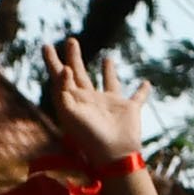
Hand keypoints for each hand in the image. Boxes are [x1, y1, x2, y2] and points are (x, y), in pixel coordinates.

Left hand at [40, 38, 147, 165]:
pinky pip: (138, 97)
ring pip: (109, 82)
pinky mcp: (130, 109)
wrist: (114, 154)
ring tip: (108, 58)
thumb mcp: (70, 112)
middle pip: (80, 74)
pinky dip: (143, 91)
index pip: (60, 77)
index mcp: (74, 100)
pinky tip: (146, 83)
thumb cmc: (89, 135)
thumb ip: (63, 90)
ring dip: (108, 71)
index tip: (47, 46)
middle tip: (71, 40)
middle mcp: (91, 100)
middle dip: (74, 57)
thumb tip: (65, 68)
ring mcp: (111, 105)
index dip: (52, 62)